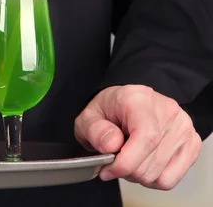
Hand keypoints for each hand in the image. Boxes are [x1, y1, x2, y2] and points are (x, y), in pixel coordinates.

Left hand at [74, 85, 201, 189]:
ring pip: (159, 175)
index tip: (108, 169)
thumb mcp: (88, 117)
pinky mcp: (191, 143)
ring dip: (138, 176)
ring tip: (128, 159)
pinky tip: (142, 164)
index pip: (146, 137)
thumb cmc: (109, 110)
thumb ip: (94, 130)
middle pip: (151, 162)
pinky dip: (152, 179)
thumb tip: (111, 145)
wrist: (126, 103)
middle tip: (114, 160)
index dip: (127, 161)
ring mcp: (183, 128)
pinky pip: (170, 179)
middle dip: (126, 171)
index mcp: (140, 99)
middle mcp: (167, 111)